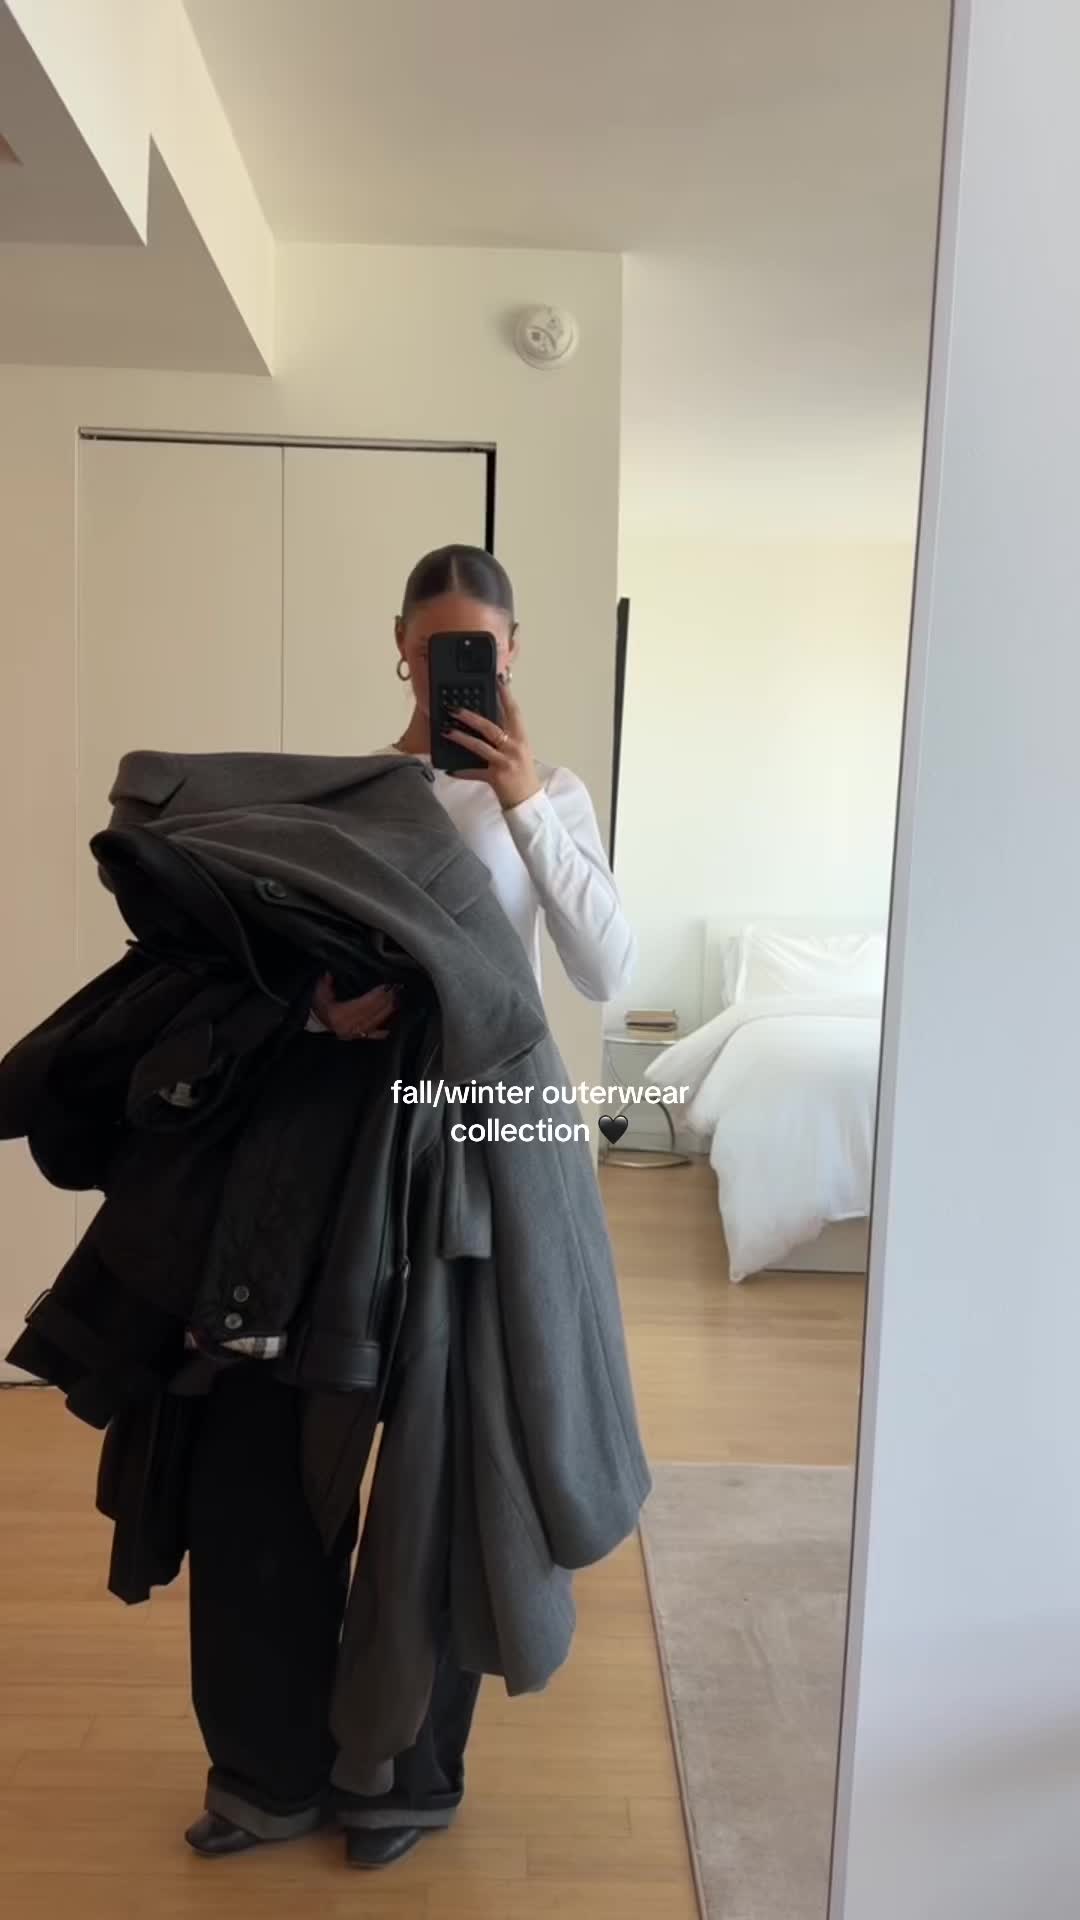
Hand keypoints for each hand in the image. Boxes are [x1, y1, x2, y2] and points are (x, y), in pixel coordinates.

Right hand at [311, 975, 399, 1040]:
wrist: (316, 1024)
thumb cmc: (319, 1007)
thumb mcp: (319, 994)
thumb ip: (325, 984)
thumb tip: (329, 974)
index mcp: (340, 1014)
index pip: (362, 1004)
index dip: (375, 996)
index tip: (385, 987)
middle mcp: (348, 1025)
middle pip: (371, 1013)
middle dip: (385, 1001)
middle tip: (395, 991)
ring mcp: (354, 1033)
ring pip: (374, 1023)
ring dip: (387, 1012)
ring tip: (396, 1001)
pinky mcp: (357, 1037)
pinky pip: (372, 1035)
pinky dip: (382, 1031)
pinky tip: (391, 1024)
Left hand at [441, 681, 542, 810]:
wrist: (528, 803)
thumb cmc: (523, 777)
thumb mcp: (519, 753)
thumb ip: (507, 738)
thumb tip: (487, 723)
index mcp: (521, 739)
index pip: (513, 712)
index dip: (505, 695)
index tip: (497, 680)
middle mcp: (514, 748)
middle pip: (490, 727)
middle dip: (471, 716)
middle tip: (454, 708)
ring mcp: (505, 763)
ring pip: (480, 746)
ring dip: (461, 737)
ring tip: (446, 730)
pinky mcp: (496, 778)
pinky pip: (474, 773)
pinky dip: (461, 771)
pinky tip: (448, 768)